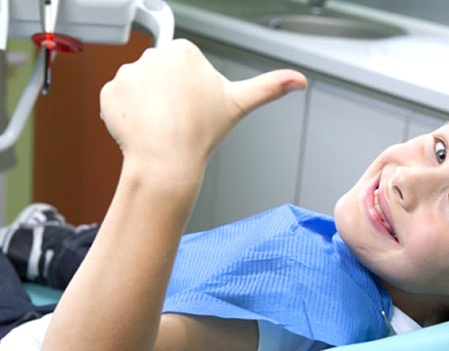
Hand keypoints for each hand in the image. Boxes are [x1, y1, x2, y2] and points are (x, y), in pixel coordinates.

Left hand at [99, 39, 306, 179]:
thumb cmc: (202, 134)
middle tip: (178, 119)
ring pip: (139, 88)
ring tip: (161, 126)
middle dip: (167, 94)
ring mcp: (127, 73)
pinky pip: (118, 100)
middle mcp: (153, 55)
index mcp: (184, 51)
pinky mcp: (109, 92)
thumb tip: (300, 80)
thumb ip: (270, 87)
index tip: (193, 107)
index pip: (183, 65)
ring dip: (147, 105)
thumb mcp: (239, 104)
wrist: (167, 162)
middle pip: (160, 74)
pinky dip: (127, 114)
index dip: (189, 89)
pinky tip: (142, 128)